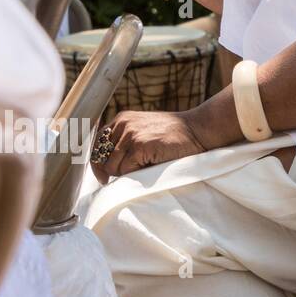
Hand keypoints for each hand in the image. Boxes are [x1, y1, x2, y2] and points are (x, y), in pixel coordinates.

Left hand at [90, 110, 207, 183]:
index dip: (98, 163)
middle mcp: (123, 124)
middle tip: (132, 172)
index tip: (103, 177)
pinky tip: (153, 163)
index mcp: (121, 119)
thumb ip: (125, 139)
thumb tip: (104, 167)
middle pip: (101, 158)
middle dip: (114, 170)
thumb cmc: (174, 135)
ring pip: (112, 167)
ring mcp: (131, 134)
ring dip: (127, 172)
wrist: (199, 130)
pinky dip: (137, 173)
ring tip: (147, 165)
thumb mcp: (144, 129)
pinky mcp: (140, 145)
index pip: (96, 145)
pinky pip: (126, 171)